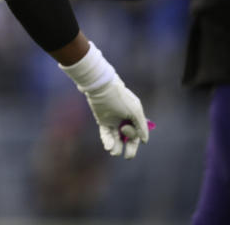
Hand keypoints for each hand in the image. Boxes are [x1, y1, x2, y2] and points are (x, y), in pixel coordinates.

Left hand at [60, 42, 149, 158]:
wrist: (102, 88)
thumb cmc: (120, 98)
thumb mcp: (135, 111)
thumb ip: (141, 126)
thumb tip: (144, 140)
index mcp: (134, 118)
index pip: (137, 134)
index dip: (136, 140)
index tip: (137, 143)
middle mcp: (125, 121)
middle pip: (128, 139)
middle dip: (129, 149)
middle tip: (128, 157)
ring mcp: (113, 122)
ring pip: (116, 139)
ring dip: (116, 147)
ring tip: (113, 151)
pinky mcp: (103, 121)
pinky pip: (106, 134)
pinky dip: (107, 141)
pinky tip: (109, 146)